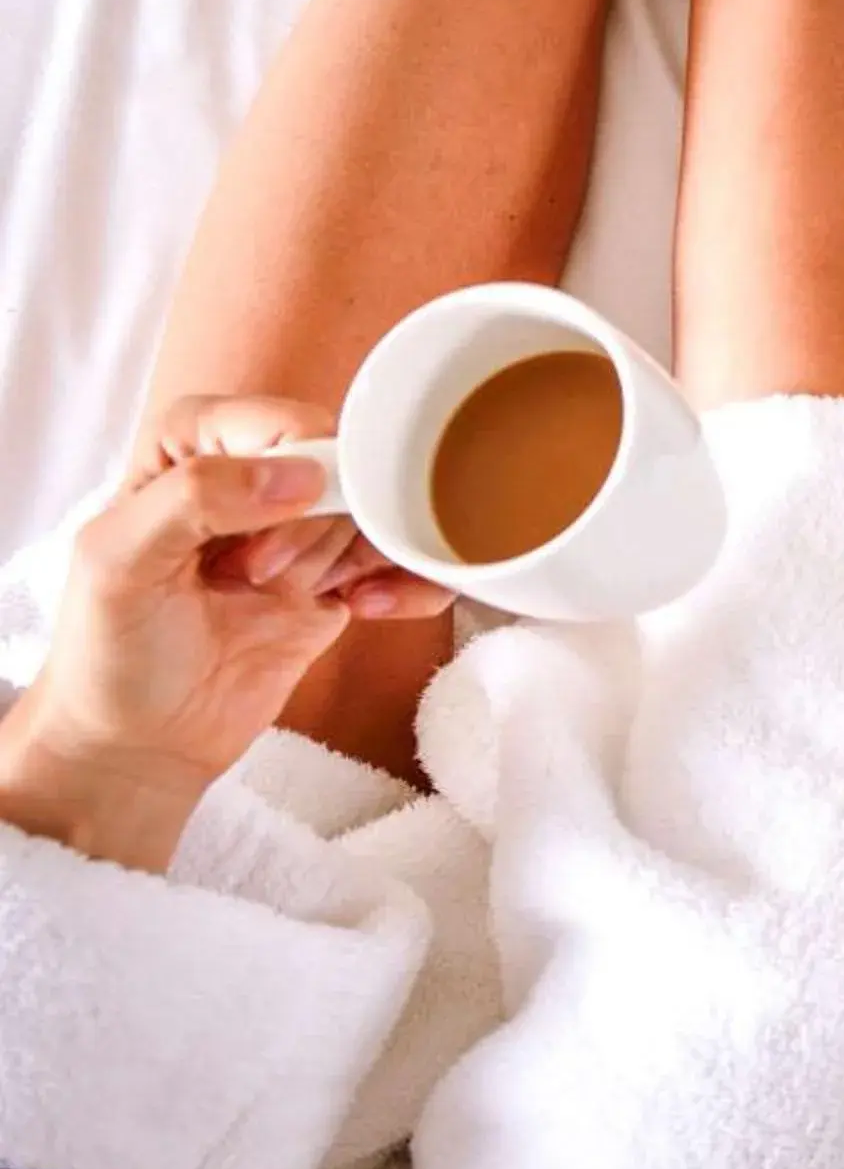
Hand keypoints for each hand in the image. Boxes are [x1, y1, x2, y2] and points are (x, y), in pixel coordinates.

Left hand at [0, 396, 455, 871]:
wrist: (142, 748)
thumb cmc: (110, 653)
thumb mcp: (119, 562)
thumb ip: (195, 495)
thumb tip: (301, 473)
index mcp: (186, 456)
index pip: (271, 420)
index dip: (286, 463)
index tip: (273, 517)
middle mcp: (248, 486)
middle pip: (337, 464)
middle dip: (318, 520)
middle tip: (264, 574)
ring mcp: (297, 537)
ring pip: (374, 510)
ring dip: (361, 553)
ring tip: (308, 596)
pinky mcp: (333, 586)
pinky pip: (401, 562)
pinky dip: (409, 581)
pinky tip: (371, 607)